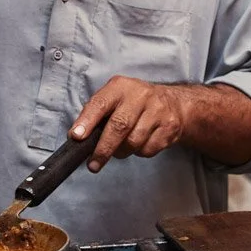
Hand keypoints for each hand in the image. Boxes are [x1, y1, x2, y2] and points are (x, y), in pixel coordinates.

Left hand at [70, 76, 190, 171]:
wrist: (174, 104)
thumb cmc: (135, 103)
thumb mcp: (115, 98)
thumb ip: (96, 113)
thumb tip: (77, 136)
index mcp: (120, 87)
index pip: (100, 103)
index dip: (87, 121)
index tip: (76, 136)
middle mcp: (140, 96)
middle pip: (119, 126)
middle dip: (103, 149)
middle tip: (93, 164)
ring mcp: (157, 111)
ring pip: (134, 142)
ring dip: (122, 152)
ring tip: (120, 148)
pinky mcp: (169, 127)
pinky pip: (148, 149)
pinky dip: (139, 152)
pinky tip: (140, 143)